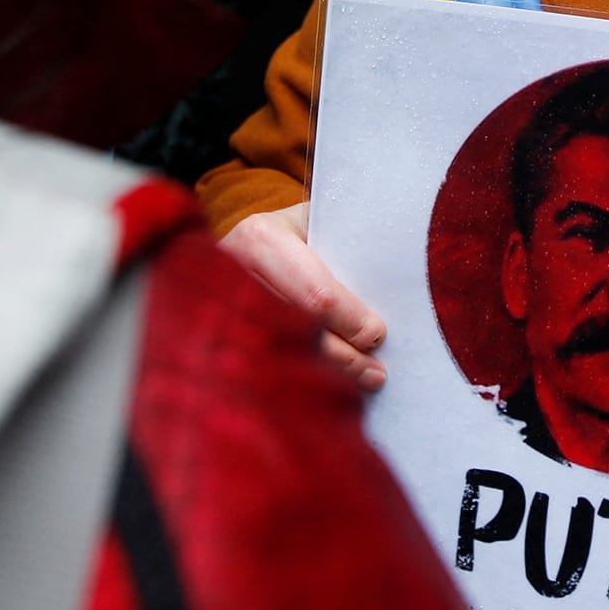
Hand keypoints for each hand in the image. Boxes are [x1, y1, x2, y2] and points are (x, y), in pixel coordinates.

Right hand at [218, 202, 390, 389]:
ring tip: (362, 381)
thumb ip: (345, 245)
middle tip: (376, 373)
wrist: (244, 238)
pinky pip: (262, 363)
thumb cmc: (297, 228)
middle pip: (297, 331)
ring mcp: (219, 306)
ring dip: (325, 374)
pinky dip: (298, 378)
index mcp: (262, 238)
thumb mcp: (316, 219)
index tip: (377, 336)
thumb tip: (391, 284)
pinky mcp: (217, 333)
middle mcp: (233, 272)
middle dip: (342, 357)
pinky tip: (327, 389)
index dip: (349, 320)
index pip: (315, 294)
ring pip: (279, 354)